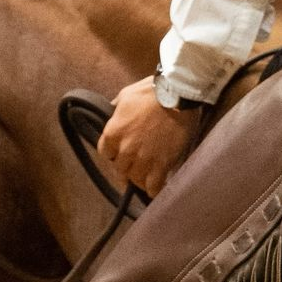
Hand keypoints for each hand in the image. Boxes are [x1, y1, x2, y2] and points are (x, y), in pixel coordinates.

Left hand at [102, 77, 202, 198]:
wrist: (177, 96)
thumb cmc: (151, 92)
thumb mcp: (126, 95)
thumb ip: (116, 108)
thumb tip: (113, 112)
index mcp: (113, 132)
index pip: (105, 152)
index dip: (112, 153)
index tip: (119, 153)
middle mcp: (125, 150)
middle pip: (120, 169)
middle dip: (125, 168)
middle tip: (133, 167)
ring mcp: (143, 159)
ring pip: (135, 179)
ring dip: (139, 179)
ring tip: (145, 179)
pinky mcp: (161, 165)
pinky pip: (153, 186)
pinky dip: (153, 190)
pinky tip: (155, 189)